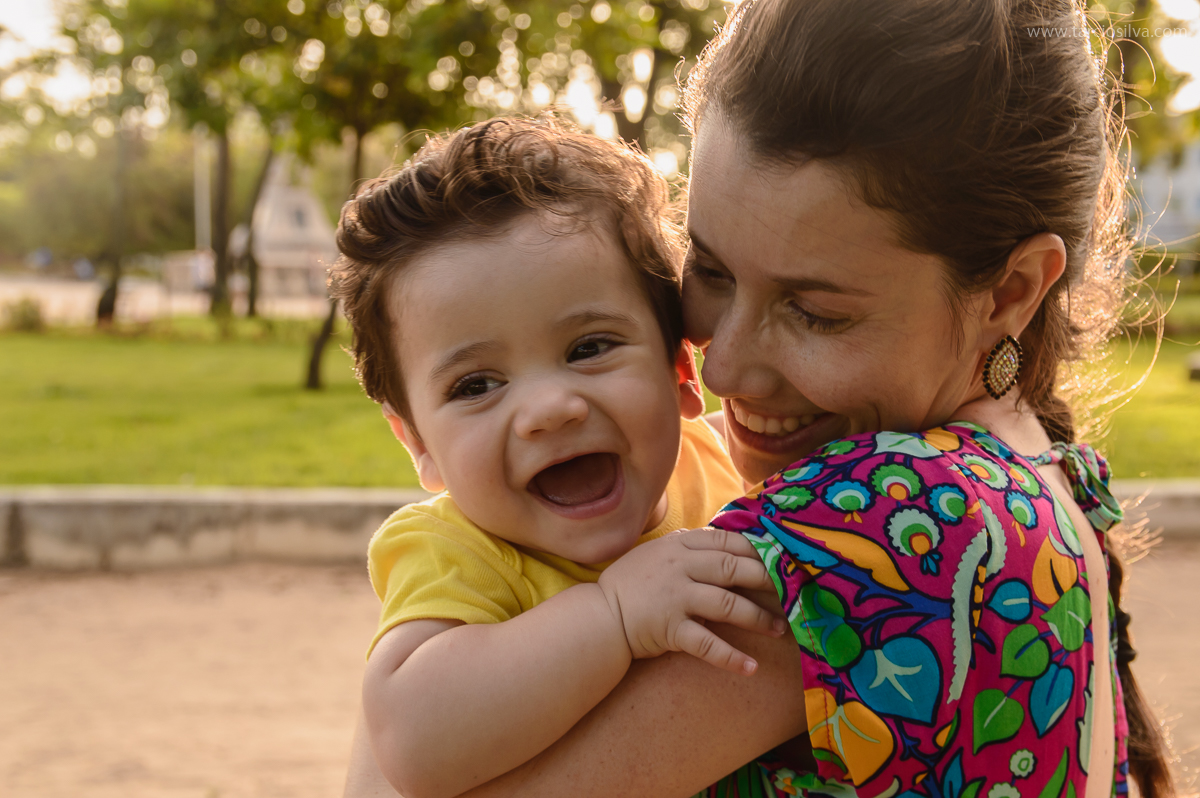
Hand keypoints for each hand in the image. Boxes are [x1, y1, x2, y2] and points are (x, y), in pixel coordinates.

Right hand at [596, 527, 784, 674]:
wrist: (600, 616)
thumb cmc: (632, 585)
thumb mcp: (658, 554)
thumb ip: (690, 548)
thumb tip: (730, 544)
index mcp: (678, 547)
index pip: (726, 541)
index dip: (757, 550)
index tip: (780, 559)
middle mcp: (679, 568)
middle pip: (733, 569)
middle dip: (767, 580)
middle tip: (791, 591)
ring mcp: (675, 599)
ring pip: (728, 605)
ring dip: (758, 618)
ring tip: (780, 629)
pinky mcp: (670, 630)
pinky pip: (707, 645)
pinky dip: (731, 657)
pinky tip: (751, 667)